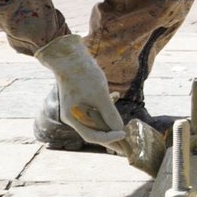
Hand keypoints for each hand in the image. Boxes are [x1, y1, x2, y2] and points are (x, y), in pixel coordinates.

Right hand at [34, 34, 128, 153]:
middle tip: (127, 142)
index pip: (93, 136)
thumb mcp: (100, 96)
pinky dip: (105, 103)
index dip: (109, 138)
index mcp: (73, 118)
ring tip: (125, 124)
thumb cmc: (83, 75)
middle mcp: (73, 115)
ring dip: (109, 120)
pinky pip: (94, 105)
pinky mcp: (80, 96)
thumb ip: (109, 114)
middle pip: (94, 130)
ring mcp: (76, 106)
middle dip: (111, 134)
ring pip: (95, 118)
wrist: (69, 55)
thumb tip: (120, 130)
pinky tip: (116, 95)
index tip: (125, 134)